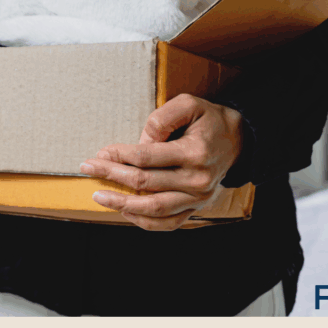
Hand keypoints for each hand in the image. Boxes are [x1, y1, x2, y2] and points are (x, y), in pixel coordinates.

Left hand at [78, 94, 243, 230]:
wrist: (239, 141)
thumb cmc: (210, 120)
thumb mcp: (189, 104)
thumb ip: (161, 119)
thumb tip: (139, 140)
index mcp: (195, 152)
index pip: (146, 158)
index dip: (118, 156)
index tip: (100, 153)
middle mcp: (197, 180)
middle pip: (145, 183)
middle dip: (111, 176)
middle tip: (88, 169)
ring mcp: (198, 198)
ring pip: (154, 209)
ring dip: (122, 204)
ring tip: (99, 196)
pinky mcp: (196, 209)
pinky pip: (168, 223)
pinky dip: (143, 221)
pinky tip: (124, 211)